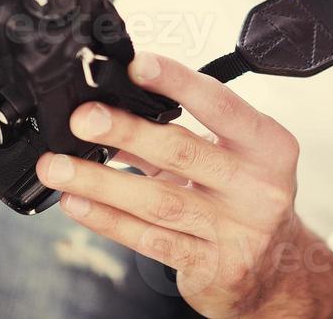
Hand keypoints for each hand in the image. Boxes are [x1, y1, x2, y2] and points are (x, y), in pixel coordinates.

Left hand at [37, 52, 306, 318]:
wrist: (274, 266)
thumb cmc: (245, 195)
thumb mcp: (233, 155)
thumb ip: (186, 131)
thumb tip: (120, 102)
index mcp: (269, 146)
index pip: (222, 106)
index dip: (179, 83)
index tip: (137, 65)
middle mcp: (258, 187)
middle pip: (184, 151)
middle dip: (126, 132)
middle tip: (84, 119)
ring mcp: (236, 230)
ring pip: (158, 201)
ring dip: (101, 181)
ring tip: (58, 166)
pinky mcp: (211, 266)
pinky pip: (150, 240)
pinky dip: (108, 219)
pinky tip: (78, 202)